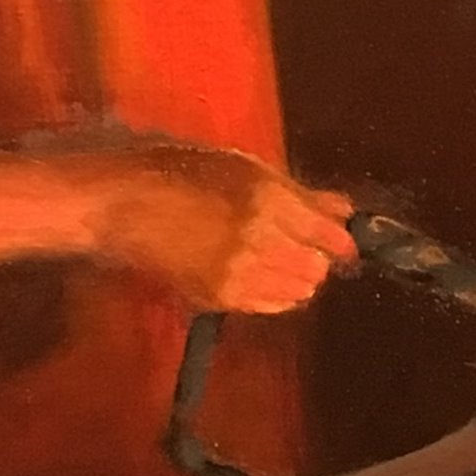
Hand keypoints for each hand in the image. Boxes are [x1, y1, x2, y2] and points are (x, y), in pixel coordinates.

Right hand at [105, 149, 356, 313]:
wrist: (129, 204)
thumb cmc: (186, 174)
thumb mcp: (248, 169)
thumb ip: (301, 195)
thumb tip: (346, 211)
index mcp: (266, 200)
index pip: (327, 235)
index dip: (342, 241)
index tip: (343, 242)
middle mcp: (256, 239)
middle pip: (316, 268)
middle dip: (316, 257)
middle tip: (302, 244)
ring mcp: (236, 273)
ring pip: (298, 291)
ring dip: (297, 277)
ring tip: (276, 258)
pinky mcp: (219, 297)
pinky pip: (269, 305)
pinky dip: (274, 293)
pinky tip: (257, 273)